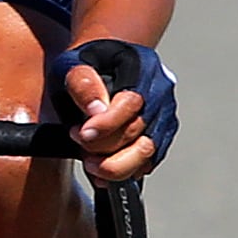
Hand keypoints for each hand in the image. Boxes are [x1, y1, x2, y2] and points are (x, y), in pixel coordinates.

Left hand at [60, 37, 172, 185]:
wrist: (103, 66)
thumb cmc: (87, 65)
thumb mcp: (74, 65)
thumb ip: (83, 84)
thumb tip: (97, 111)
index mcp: (142, 67)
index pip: (131, 103)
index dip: (106, 124)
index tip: (80, 133)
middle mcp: (160, 92)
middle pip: (139, 132)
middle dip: (104, 146)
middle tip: (78, 142)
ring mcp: (164, 115)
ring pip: (147, 153)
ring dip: (115, 166)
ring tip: (90, 163)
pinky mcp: (161, 136)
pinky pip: (147, 163)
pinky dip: (124, 172)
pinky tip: (101, 171)